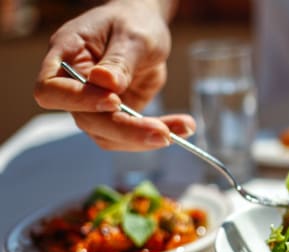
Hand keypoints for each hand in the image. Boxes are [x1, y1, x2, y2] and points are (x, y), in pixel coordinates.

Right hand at [33, 0, 193, 150]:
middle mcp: (74, 85)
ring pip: (109, 135)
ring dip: (145, 138)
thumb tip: (105, 83)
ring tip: (184, 127)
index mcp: (66, 55)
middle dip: (126, 130)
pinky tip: (184, 127)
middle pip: (87, 120)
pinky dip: (157, 133)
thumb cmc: (133, 22)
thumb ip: (120, 60)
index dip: (78, 101)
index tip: (115, 100)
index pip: (51, 90)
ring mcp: (94, 104)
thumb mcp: (133, 35)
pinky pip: (131, 135)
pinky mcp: (117, 115)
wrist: (144, 27)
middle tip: (164, 133)